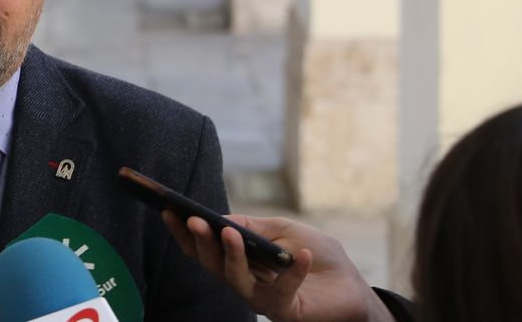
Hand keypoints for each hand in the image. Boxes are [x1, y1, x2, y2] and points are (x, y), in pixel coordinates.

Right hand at [162, 210, 393, 321]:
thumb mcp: (284, 230)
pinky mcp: (286, 312)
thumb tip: (222, 220)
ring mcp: (263, 299)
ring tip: (230, 233)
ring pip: (236, 281)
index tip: (169, 210)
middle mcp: (245, 282)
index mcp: (241, 260)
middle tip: (194, 221)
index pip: (206, 249)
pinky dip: (292, 272)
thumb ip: (254, 226)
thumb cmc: (318, 256)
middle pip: (213, 265)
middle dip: (201, 243)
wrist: (352, 287)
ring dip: (232, 256)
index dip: (185, 233)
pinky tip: (302, 254)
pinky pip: (282, 293)